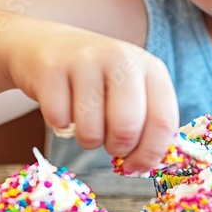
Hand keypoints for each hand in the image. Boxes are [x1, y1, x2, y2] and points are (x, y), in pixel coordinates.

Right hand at [5, 23, 178, 172]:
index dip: (151, 153)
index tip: (137, 166)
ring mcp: (85, 61)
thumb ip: (147, 120)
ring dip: (87, 139)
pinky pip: (59, 121)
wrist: (47, 45)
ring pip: (91, 131)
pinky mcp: (52, 69)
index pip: (163, 120)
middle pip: (128, 128)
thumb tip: (148, 164)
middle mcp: (122, 59)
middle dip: (118, 149)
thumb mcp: (132, 89)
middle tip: (109, 144)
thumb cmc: (97, 78)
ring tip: (85, 121)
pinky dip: (60, 125)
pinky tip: (63, 106)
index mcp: (151, 67)